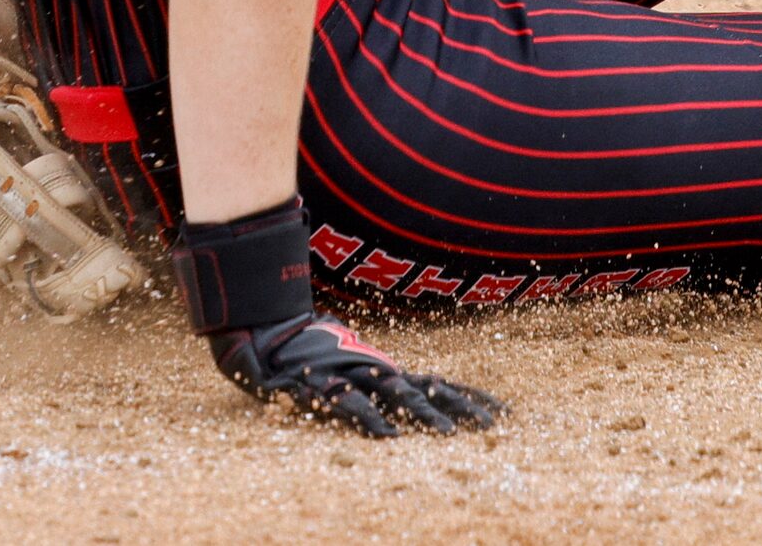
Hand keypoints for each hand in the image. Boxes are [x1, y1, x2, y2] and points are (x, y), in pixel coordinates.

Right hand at [208, 312, 502, 438]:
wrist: (258, 324)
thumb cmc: (304, 349)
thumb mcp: (346, 362)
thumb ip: (373, 378)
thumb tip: (409, 391)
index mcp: (379, 369)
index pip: (433, 383)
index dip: (466, 397)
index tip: (503, 413)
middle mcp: (367, 370)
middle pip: (421, 391)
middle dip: (456, 409)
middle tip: (490, 428)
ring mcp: (341, 376)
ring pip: (389, 397)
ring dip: (421, 416)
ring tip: (448, 436)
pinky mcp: (311, 386)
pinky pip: (343, 405)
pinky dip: (367, 420)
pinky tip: (387, 437)